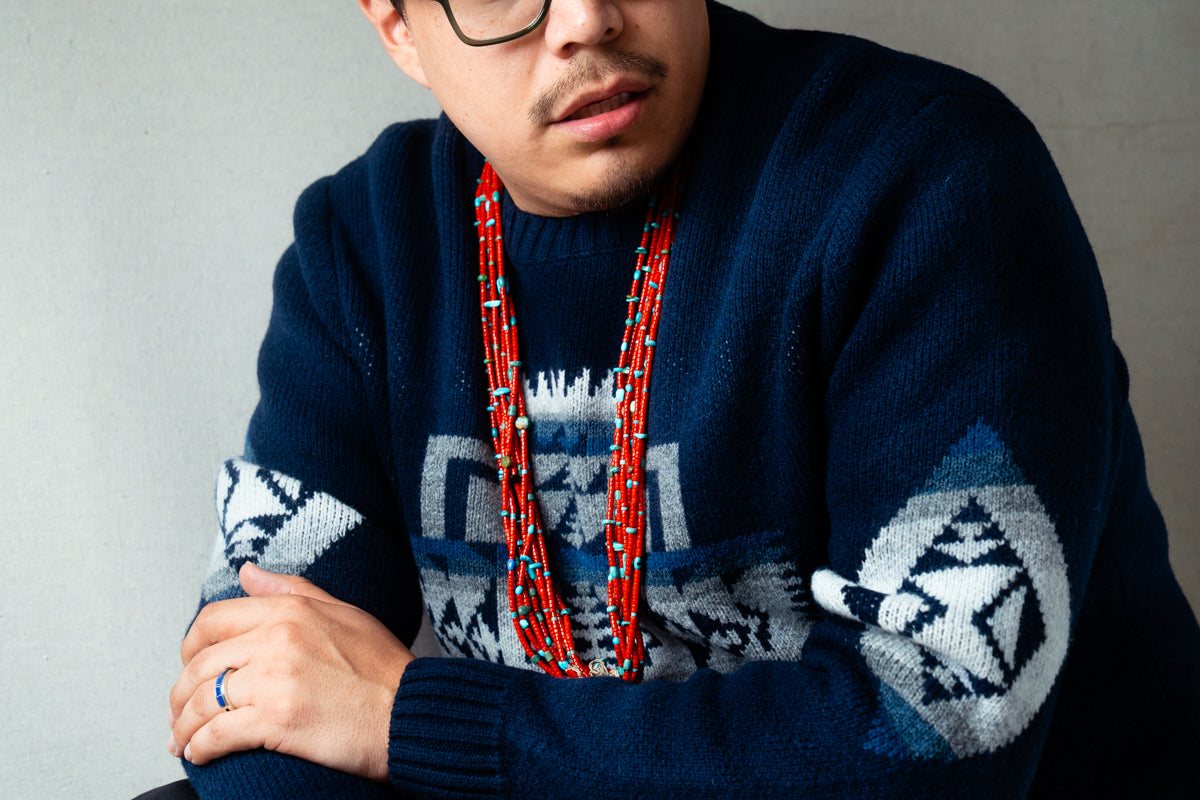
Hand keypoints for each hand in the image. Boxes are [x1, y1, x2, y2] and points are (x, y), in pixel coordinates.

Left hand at [167, 562, 413, 781]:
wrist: (410, 715)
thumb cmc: (384, 669)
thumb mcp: (343, 612)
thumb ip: (291, 589)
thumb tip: (246, 571)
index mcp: (290, 609)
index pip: (212, 620)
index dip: (191, 647)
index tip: (191, 668)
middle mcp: (276, 638)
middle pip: (199, 665)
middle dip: (179, 695)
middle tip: (179, 714)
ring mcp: (274, 679)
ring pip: (201, 701)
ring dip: (184, 727)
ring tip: (184, 741)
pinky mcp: (276, 719)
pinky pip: (216, 734)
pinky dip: (200, 748)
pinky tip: (200, 755)